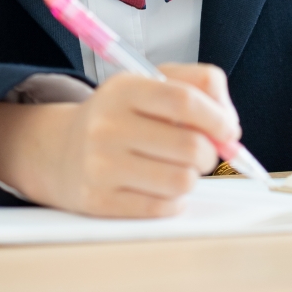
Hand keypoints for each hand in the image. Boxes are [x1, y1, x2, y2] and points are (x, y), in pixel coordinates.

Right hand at [0, 63, 241, 216]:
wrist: (61, 151)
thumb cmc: (121, 116)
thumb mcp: (151, 84)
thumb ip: (199, 86)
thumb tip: (230, 125)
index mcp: (124, 88)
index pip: (184, 100)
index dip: (217, 118)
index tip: (228, 129)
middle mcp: (107, 125)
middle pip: (190, 146)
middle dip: (209, 153)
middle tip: (201, 152)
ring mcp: (100, 165)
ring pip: (181, 181)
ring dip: (191, 178)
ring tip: (177, 168)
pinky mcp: (99, 200)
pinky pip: (162, 207)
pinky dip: (174, 200)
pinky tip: (161, 187)